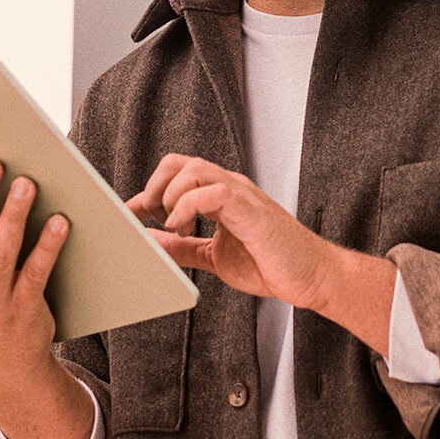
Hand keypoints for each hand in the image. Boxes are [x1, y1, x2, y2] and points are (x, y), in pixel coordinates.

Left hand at [126, 154, 394, 354]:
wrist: (310, 276)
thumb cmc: (270, 264)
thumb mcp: (213, 256)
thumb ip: (183, 247)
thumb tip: (149, 239)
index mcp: (220, 194)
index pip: (177, 174)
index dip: (148, 190)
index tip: (129, 212)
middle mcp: (228, 186)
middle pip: (179, 162)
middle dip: (154, 186)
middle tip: (149, 216)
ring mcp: (240, 194)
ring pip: (193, 169)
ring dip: (170, 195)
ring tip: (171, 224)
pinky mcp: (250, 209)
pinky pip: (212, 191)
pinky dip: (187, 206)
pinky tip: (182, 227)